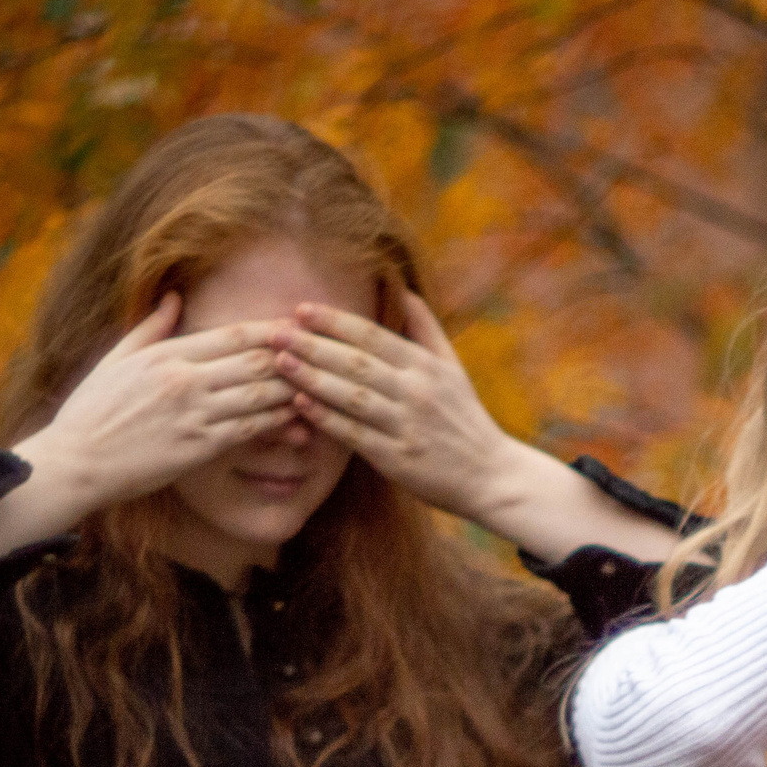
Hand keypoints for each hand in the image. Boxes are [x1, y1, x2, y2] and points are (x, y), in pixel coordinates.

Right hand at [16, 294, 297, 514]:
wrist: (76, 462)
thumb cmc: (93, 411)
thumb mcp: (117, 359)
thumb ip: (151, 328)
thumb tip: (175, 297)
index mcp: (167, 354)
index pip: (234, 335)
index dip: (273, 330)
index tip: (299, 326)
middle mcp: (184, 379)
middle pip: (256, 361)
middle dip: (294, 357)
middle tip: (326, 356)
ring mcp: (193, 414)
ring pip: (260, 395)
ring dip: (294, 390)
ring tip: (322, 386)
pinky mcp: (198, 448)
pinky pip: (249, 430)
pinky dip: (278, 423)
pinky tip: (299, 421)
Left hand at [275, 293, 517, 521]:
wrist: (491, 476)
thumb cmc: (465, 419)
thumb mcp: (453, 369)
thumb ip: (426, 329)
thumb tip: (404, 290)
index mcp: (426, 367)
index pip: (373, 336)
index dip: (335, 322)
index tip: (301, 309)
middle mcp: (417, 392)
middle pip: (357, 362)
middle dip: (313, 345)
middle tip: (275, 332)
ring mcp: (407, 426)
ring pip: (352, 396)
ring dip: (313, 378)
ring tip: (279, 362)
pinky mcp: (398, 459)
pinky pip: (355, 434)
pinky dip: (326, 418)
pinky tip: (300, 405)